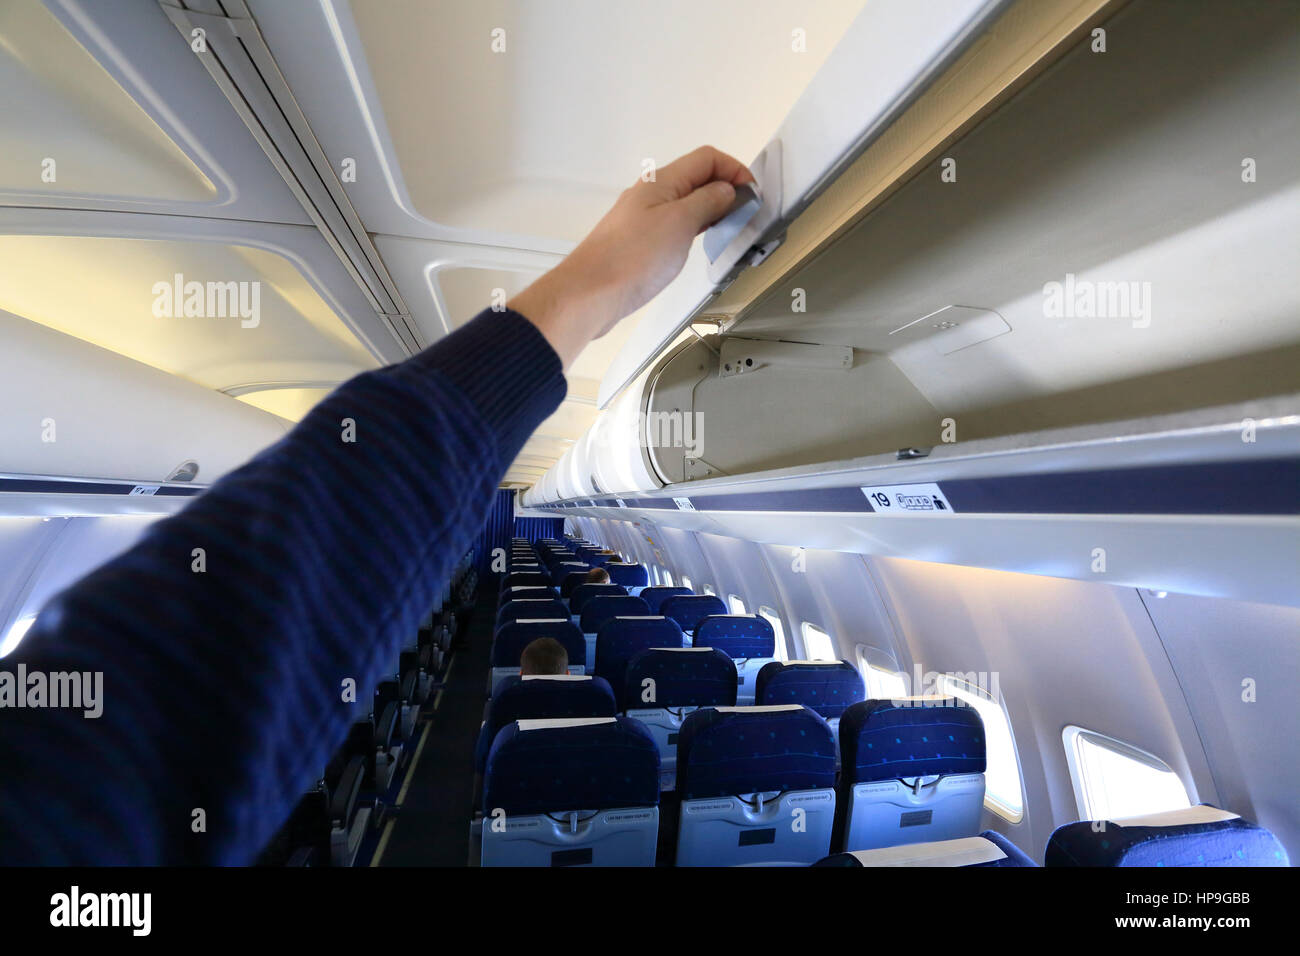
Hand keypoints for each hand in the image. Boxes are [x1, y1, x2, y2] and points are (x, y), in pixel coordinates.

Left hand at [509, 145, 754, 367]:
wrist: (590, 294)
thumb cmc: (632, 258)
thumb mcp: (680, 223)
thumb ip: (708, 201)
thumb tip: (726, 189)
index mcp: (661, 181)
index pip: (707, 158)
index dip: (734, 169)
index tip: (752, 193)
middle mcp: (651, 193)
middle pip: (696, 178)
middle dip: (725, 188)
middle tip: (745, 212)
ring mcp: (643, 217)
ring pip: (685, 202)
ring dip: (710, 209)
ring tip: (729, 227)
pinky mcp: (639, 241)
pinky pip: (673, 223)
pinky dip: (694, 227)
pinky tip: (700, 242)